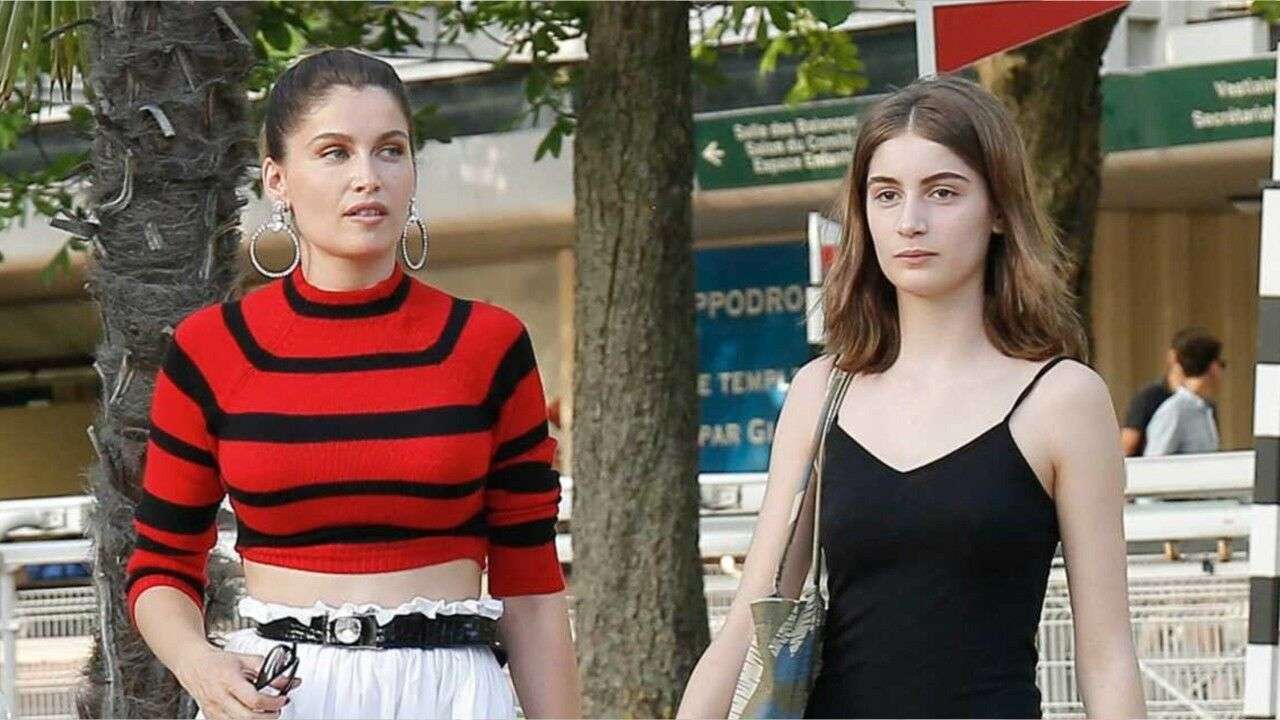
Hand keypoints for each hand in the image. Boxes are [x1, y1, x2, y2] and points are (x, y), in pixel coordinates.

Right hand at [173, 645, 300, 719]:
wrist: (195, 665)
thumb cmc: (218, 662)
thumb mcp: (246, 660)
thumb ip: (268, 669)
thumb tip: (287, 681)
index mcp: (229, 680)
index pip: (254, 700)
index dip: (272, 703)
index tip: (282, 699)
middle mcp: (220, 697)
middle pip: (247, 718)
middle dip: (268, 717)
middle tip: (277, 710)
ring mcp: (214, 709)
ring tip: (266, 713)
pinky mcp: (211, 717)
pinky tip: (251, 715)